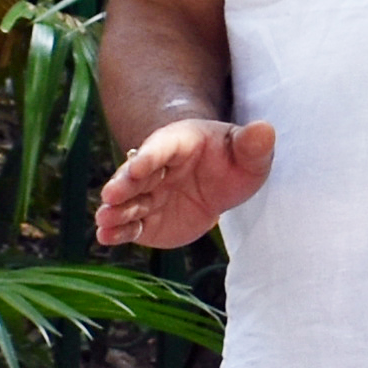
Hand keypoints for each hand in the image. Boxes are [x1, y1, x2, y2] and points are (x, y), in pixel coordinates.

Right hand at [94, 115, 273, 247]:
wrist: (219, 182)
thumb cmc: (233, 160)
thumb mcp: (249, 153)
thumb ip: (253, 144)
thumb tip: (264, 129)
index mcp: (178, 143)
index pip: (160, 148)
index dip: (149, 157)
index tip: (138, 166)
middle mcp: (156, 168)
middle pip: (136, 175)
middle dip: (123, 185)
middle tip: (110, 195)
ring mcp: (150, 195)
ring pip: (129, 202)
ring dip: (115, 211)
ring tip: (103, 221)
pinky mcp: (148, 220)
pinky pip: (131, 226)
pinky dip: (119, 232)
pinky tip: (105, 238)